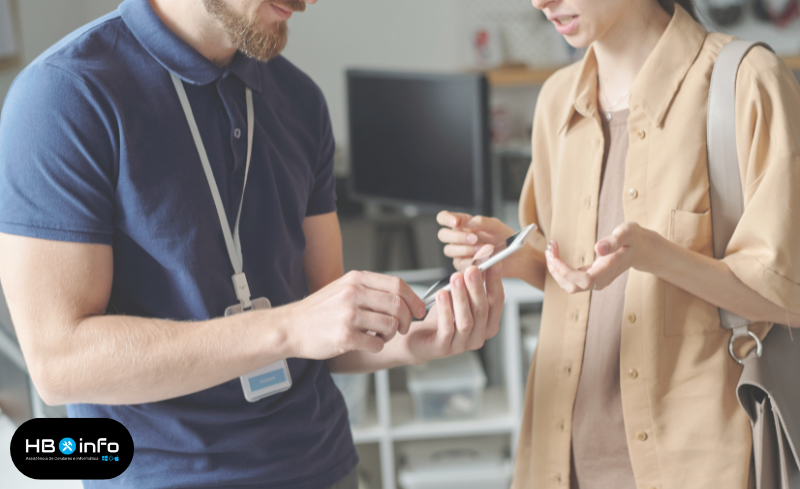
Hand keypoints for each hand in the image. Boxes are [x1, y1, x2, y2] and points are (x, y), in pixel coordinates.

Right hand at [283, 271, 426, 359]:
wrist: (291, 327)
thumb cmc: (319, 311)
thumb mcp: (343, 288)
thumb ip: (369, 289)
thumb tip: (402, 296)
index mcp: (356, 279)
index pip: (397, 284)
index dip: (413, 299)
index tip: (419, 310)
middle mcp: (353, 294)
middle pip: (398, 305)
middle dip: (407, 320)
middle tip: (402, 328)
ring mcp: (348, 315)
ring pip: (390, 325)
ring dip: (391, 335)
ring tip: (379, 336)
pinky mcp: (344, 336)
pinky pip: (376, 343)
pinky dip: (377, 346)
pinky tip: (366, 344)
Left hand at [403, 264, 504, 363]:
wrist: (419, 339)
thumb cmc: (441, 319)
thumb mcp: (458, 298)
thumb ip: (471, 283)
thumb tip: (481, 261)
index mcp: (487, 325)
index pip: (496, 302)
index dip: (496, 283)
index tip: (493, 264)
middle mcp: (478, 336)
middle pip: (482, 311)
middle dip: (477, 288)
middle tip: (471, 270)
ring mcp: (461, 345)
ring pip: (466, 321)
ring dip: (461, 297)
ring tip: (455, 279)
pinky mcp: (443, 348)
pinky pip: (447, 329)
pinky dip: (445, 310)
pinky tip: (442, 295)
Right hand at [437, 211, 515, 270]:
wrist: (515, 256)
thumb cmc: (504, 239)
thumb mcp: (496, 226)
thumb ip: (481, 222)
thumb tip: (468, 224)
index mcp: (463, 224)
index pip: (444, 218)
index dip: (446, 219)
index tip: (456, 222)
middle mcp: (458, 238)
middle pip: (443, 235)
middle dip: (458, 237)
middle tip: (474, 239)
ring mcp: (459, 252)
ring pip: (450, 250)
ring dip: (465, 250)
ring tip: (483, 250)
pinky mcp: (464, 266)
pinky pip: (460, 265)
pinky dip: (471, 262)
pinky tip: (483, 260)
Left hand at [545, 222, 656, 292]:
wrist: (642, 250)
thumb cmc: (635, 239)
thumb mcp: (628, 232)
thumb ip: (614, 240)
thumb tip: (598, 248)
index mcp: (609, 269)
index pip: (584, 281)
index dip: (566, 272)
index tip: (554, 256)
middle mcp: (601, 280)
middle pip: (572, 286)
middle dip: (556, 270)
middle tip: (549, 248)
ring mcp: (596, 281)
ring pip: (569, 285)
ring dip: (555, 269)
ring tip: (551, 248)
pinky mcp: (591, 277)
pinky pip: (571, 279)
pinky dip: (560, 267)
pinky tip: (556, 252)